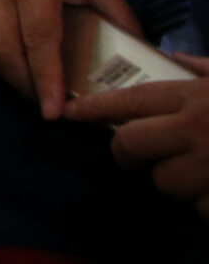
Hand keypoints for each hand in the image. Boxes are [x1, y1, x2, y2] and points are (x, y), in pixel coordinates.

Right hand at [0, 0, 143, 118]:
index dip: (47, 79)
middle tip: (45, 101)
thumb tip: (139, 50)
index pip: (39, 39)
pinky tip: (1, 64)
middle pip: (6, 51)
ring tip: (24, 84)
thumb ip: (116, 12)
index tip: (54, 111)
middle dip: (25, 85)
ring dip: (2, 75)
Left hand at [68, 53, 208, 217]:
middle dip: (128, 154)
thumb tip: (174, 56)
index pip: (129, 100)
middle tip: (134, 155)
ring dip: (175, 180)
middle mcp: (197, 129)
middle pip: (133, 147)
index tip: (69, 112)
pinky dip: (206, 203)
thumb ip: (201, 67)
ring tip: (198, 168)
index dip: (94, 108)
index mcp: (195, 95)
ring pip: (165, 182)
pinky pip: (200, 208)